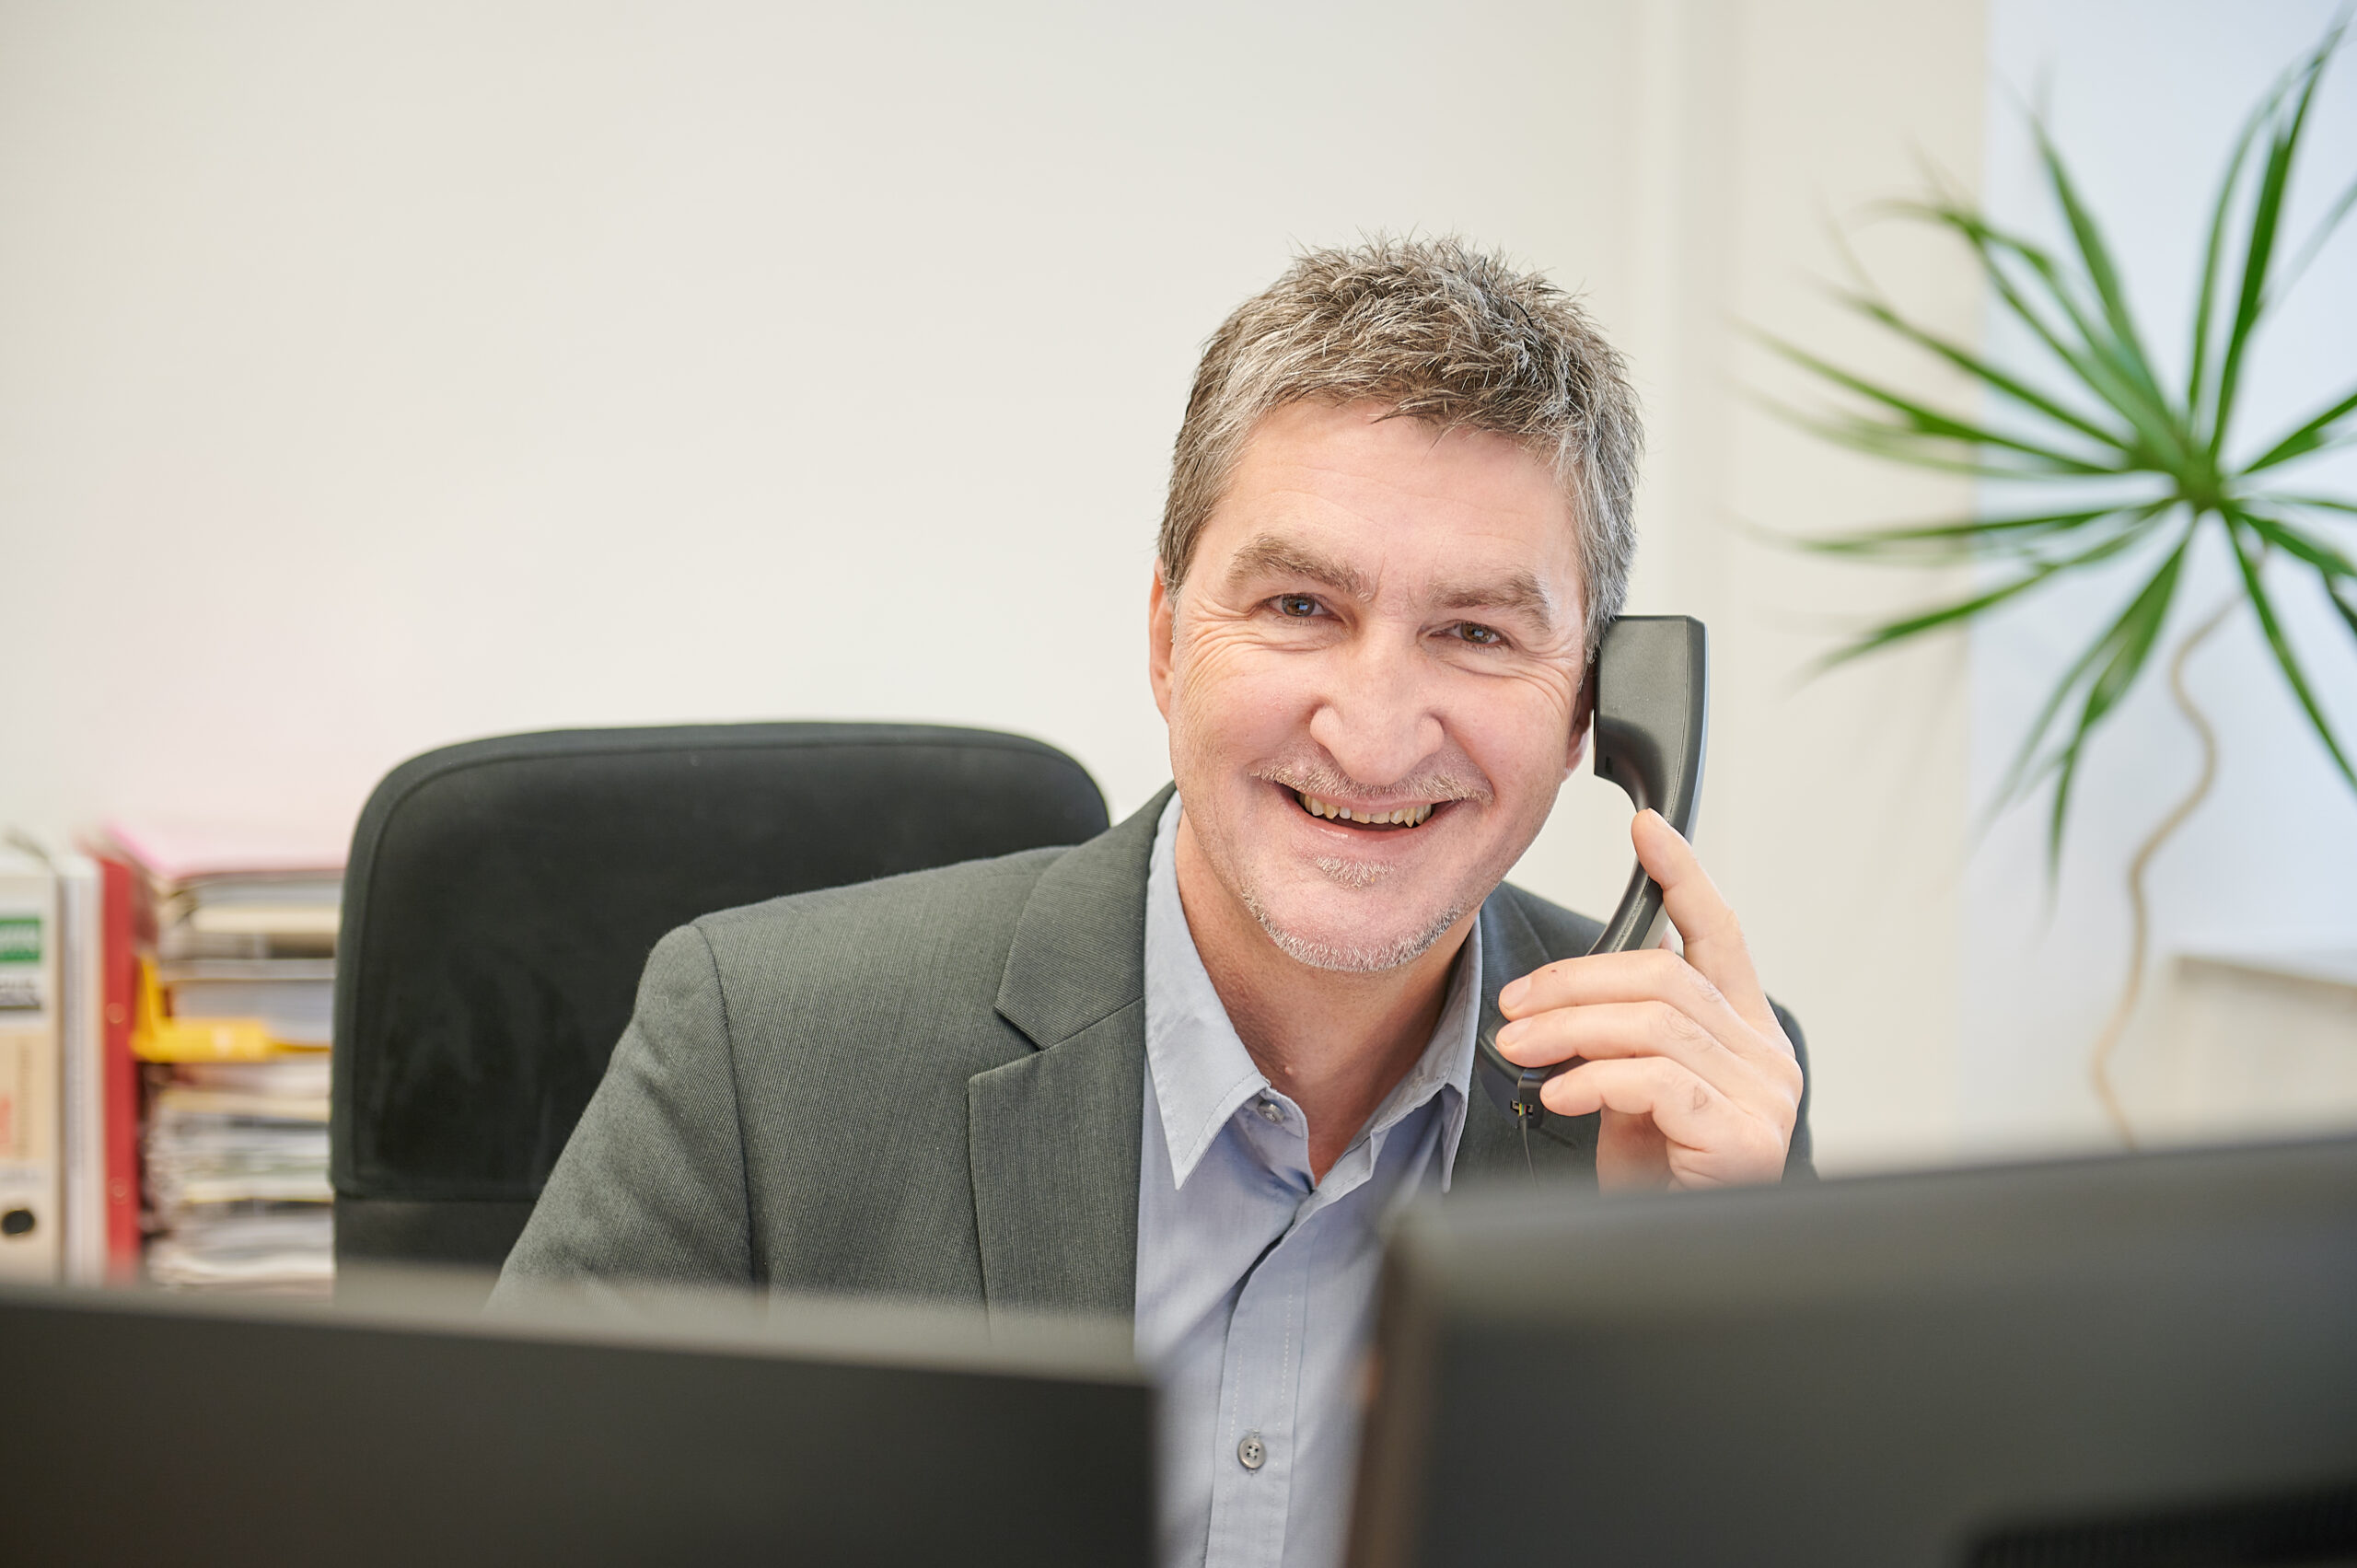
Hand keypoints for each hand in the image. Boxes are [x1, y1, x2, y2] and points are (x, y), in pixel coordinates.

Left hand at [1493, 810, 1801, 1189]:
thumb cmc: (1657, 1180)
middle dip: (1574, 981)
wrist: (1676, 1266)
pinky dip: (1595, 1079)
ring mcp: (1764, 1097)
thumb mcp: (1634, 1096)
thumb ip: (1627, 1038)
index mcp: (1745, 1033)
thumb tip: (1575, 990)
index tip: (1645, 827)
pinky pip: (1656, 1082)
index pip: (1720, 934)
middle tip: (1514, 1006)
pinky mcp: (1744, 1138)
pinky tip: (1560, 1093)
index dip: (1684, 876)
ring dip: (1568, 1029)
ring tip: (1520, 1049)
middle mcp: (1766, 1056)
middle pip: (1665, 977)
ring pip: (1653, 1024)